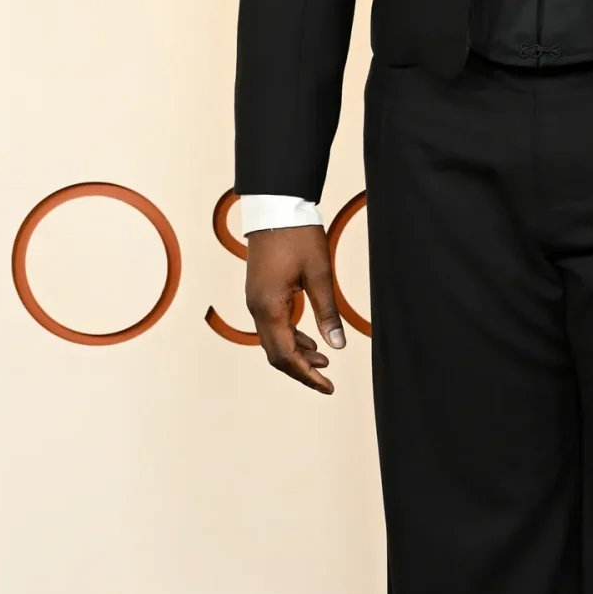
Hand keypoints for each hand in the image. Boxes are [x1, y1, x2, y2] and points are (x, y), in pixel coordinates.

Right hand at [245, 224, 346, 393]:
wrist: (275, 207)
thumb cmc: (298, 236)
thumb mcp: (320, 274)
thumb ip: (327, 312)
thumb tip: (337, 346)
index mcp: (270, 307)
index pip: (286, 355)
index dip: (307, 374)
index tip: (328, 386)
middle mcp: (257, 308)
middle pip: (276, 354)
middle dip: (301, 370)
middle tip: (327, 381)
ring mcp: (255, 301)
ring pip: (273, 341)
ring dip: (297, 354)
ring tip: (324, 361)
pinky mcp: (259, 293)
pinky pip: (272, 326)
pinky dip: (290, 338)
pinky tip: (309, 340)